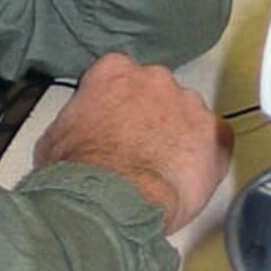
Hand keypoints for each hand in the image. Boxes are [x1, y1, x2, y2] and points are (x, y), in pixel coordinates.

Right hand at [33, 53, 231, 233]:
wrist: (114, 199)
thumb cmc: (80, 170)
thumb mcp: (54, 138)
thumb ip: (75, 121)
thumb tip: (74, 134)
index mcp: (113, 72)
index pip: (118, 76)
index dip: (116, 102)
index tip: (113, 122)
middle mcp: (154, 79)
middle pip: (157, 91)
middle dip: (151, 115)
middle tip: (138, 148)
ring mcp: (188, 103)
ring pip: (187, 113)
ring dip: (179, 134)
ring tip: (163, 168)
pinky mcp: (215, 132)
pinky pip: (216, 138)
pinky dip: (206, 154)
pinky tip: (187, 175)